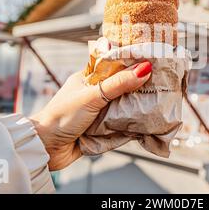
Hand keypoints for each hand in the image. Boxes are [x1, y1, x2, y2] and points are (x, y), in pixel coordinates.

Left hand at [29, 61, 151, 170]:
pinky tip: (146, 122)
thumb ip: (119, 84)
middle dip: (139, 87)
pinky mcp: (101, 129)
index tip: (154, 61)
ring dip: (136, 107)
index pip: (116, 65)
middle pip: (123, 86)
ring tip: (159, 102)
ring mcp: (98, 111)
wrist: (46, 148)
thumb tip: (145, 68)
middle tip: (162, 84)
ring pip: (123, 106)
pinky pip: (121, 124)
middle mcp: (95, 93)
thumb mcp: (93, 96)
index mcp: (89, 78)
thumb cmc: (62, 116)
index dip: (133, 63)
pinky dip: (131, 124)